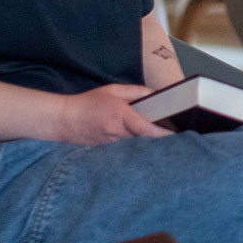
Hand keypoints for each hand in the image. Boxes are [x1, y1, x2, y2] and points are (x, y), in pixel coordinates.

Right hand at [50, 84, 168, 144]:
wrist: (63, 120)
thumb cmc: (89, 102)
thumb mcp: (113, 90)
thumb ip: (136, 92)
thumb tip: (157, 95)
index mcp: (121, 116)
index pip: (147, 129)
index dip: (164, 133)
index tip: (179, 133)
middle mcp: (118, 134)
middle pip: (146, 139)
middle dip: (159, 137)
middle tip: (176, 134)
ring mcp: (114, 145)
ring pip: (138, 145)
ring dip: (148, 141)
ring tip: (162, 137)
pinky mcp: (110, 152)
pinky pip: (128, 148)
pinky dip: (136, 145)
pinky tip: (141, 142)